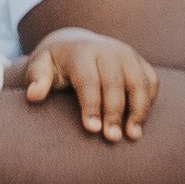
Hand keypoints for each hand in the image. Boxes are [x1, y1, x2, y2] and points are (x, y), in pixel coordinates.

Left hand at [14, 27, 159, 143]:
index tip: (91, 129)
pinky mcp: (141, 62)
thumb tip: (33, 96)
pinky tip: (140, 123)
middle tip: (111, 139)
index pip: (88, 80)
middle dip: (114, 112)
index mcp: (81, 51)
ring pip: (139, 82)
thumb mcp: (41, 66)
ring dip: (139, 110)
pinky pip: (151, 82)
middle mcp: (108, 49)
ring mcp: (128, 54)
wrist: (76, 44)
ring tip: (132, 136)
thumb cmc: (55, 64)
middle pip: (116, 83)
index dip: (91, 106)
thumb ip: (37, 79)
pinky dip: (149, 102)